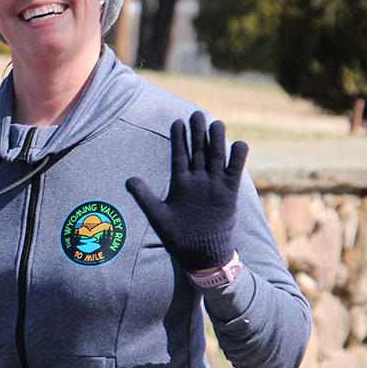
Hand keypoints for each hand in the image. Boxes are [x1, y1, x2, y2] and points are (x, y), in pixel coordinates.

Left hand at [125, 111, 246, 271]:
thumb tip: (128, 180)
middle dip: (198, 132)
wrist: (200, 254)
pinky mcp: (229, 193)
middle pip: (199, 151)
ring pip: (216, 157)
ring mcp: (215, 185)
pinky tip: (238, 143)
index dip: (179, 139)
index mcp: (181, 182)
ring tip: (216, 122)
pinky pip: (235, 171)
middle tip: (197, 113)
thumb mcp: (157, 215)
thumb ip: (144, 196)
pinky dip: (237, 158)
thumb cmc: (177, 236)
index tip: (177, 121)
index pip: (179, 155)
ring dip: (216, 140)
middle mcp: (198, 180)